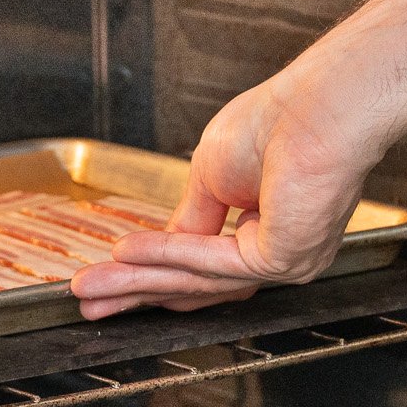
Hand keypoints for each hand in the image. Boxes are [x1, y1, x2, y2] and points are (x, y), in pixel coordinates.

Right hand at [69, 74, 375, 317]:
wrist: (318, 105)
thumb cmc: (280, 121)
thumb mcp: (212, 172)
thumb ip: (190, 218)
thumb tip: (164, 246)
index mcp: (270, 232)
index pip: (204, 266)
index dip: (151, 274)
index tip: (106, 280)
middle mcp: (282, 253)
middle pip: (197, 284)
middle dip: (136, 292)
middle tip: (89, 301)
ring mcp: (286, 261)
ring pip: (199, 279)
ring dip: (139, 280)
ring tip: (95, 283)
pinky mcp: (284, 258)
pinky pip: (213, 263)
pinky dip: (167, 256)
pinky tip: (129, 254)